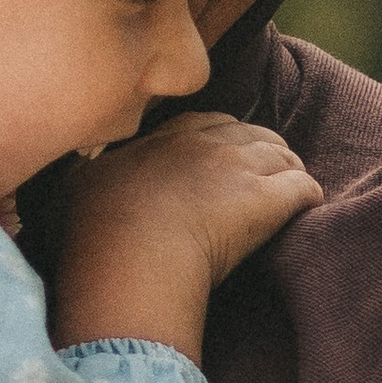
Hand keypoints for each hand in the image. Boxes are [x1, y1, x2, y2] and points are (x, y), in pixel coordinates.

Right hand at [50, 109, 320, 359]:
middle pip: (248, 132)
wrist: (128, 258)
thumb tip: (71, 174)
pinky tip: (310, 205)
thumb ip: (81, 174)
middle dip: (261, 147)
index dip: (220, 137)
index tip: (222, 153)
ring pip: (280, 154)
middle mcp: (204, 145)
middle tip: (267, 169)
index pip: (204, 124)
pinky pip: (302, 187)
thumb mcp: (74, 189)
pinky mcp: (267, 201)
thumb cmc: (94, 233)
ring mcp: (239, 169)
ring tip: (292, 184)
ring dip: (288, 168)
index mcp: (161, 140)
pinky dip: (308, 194)